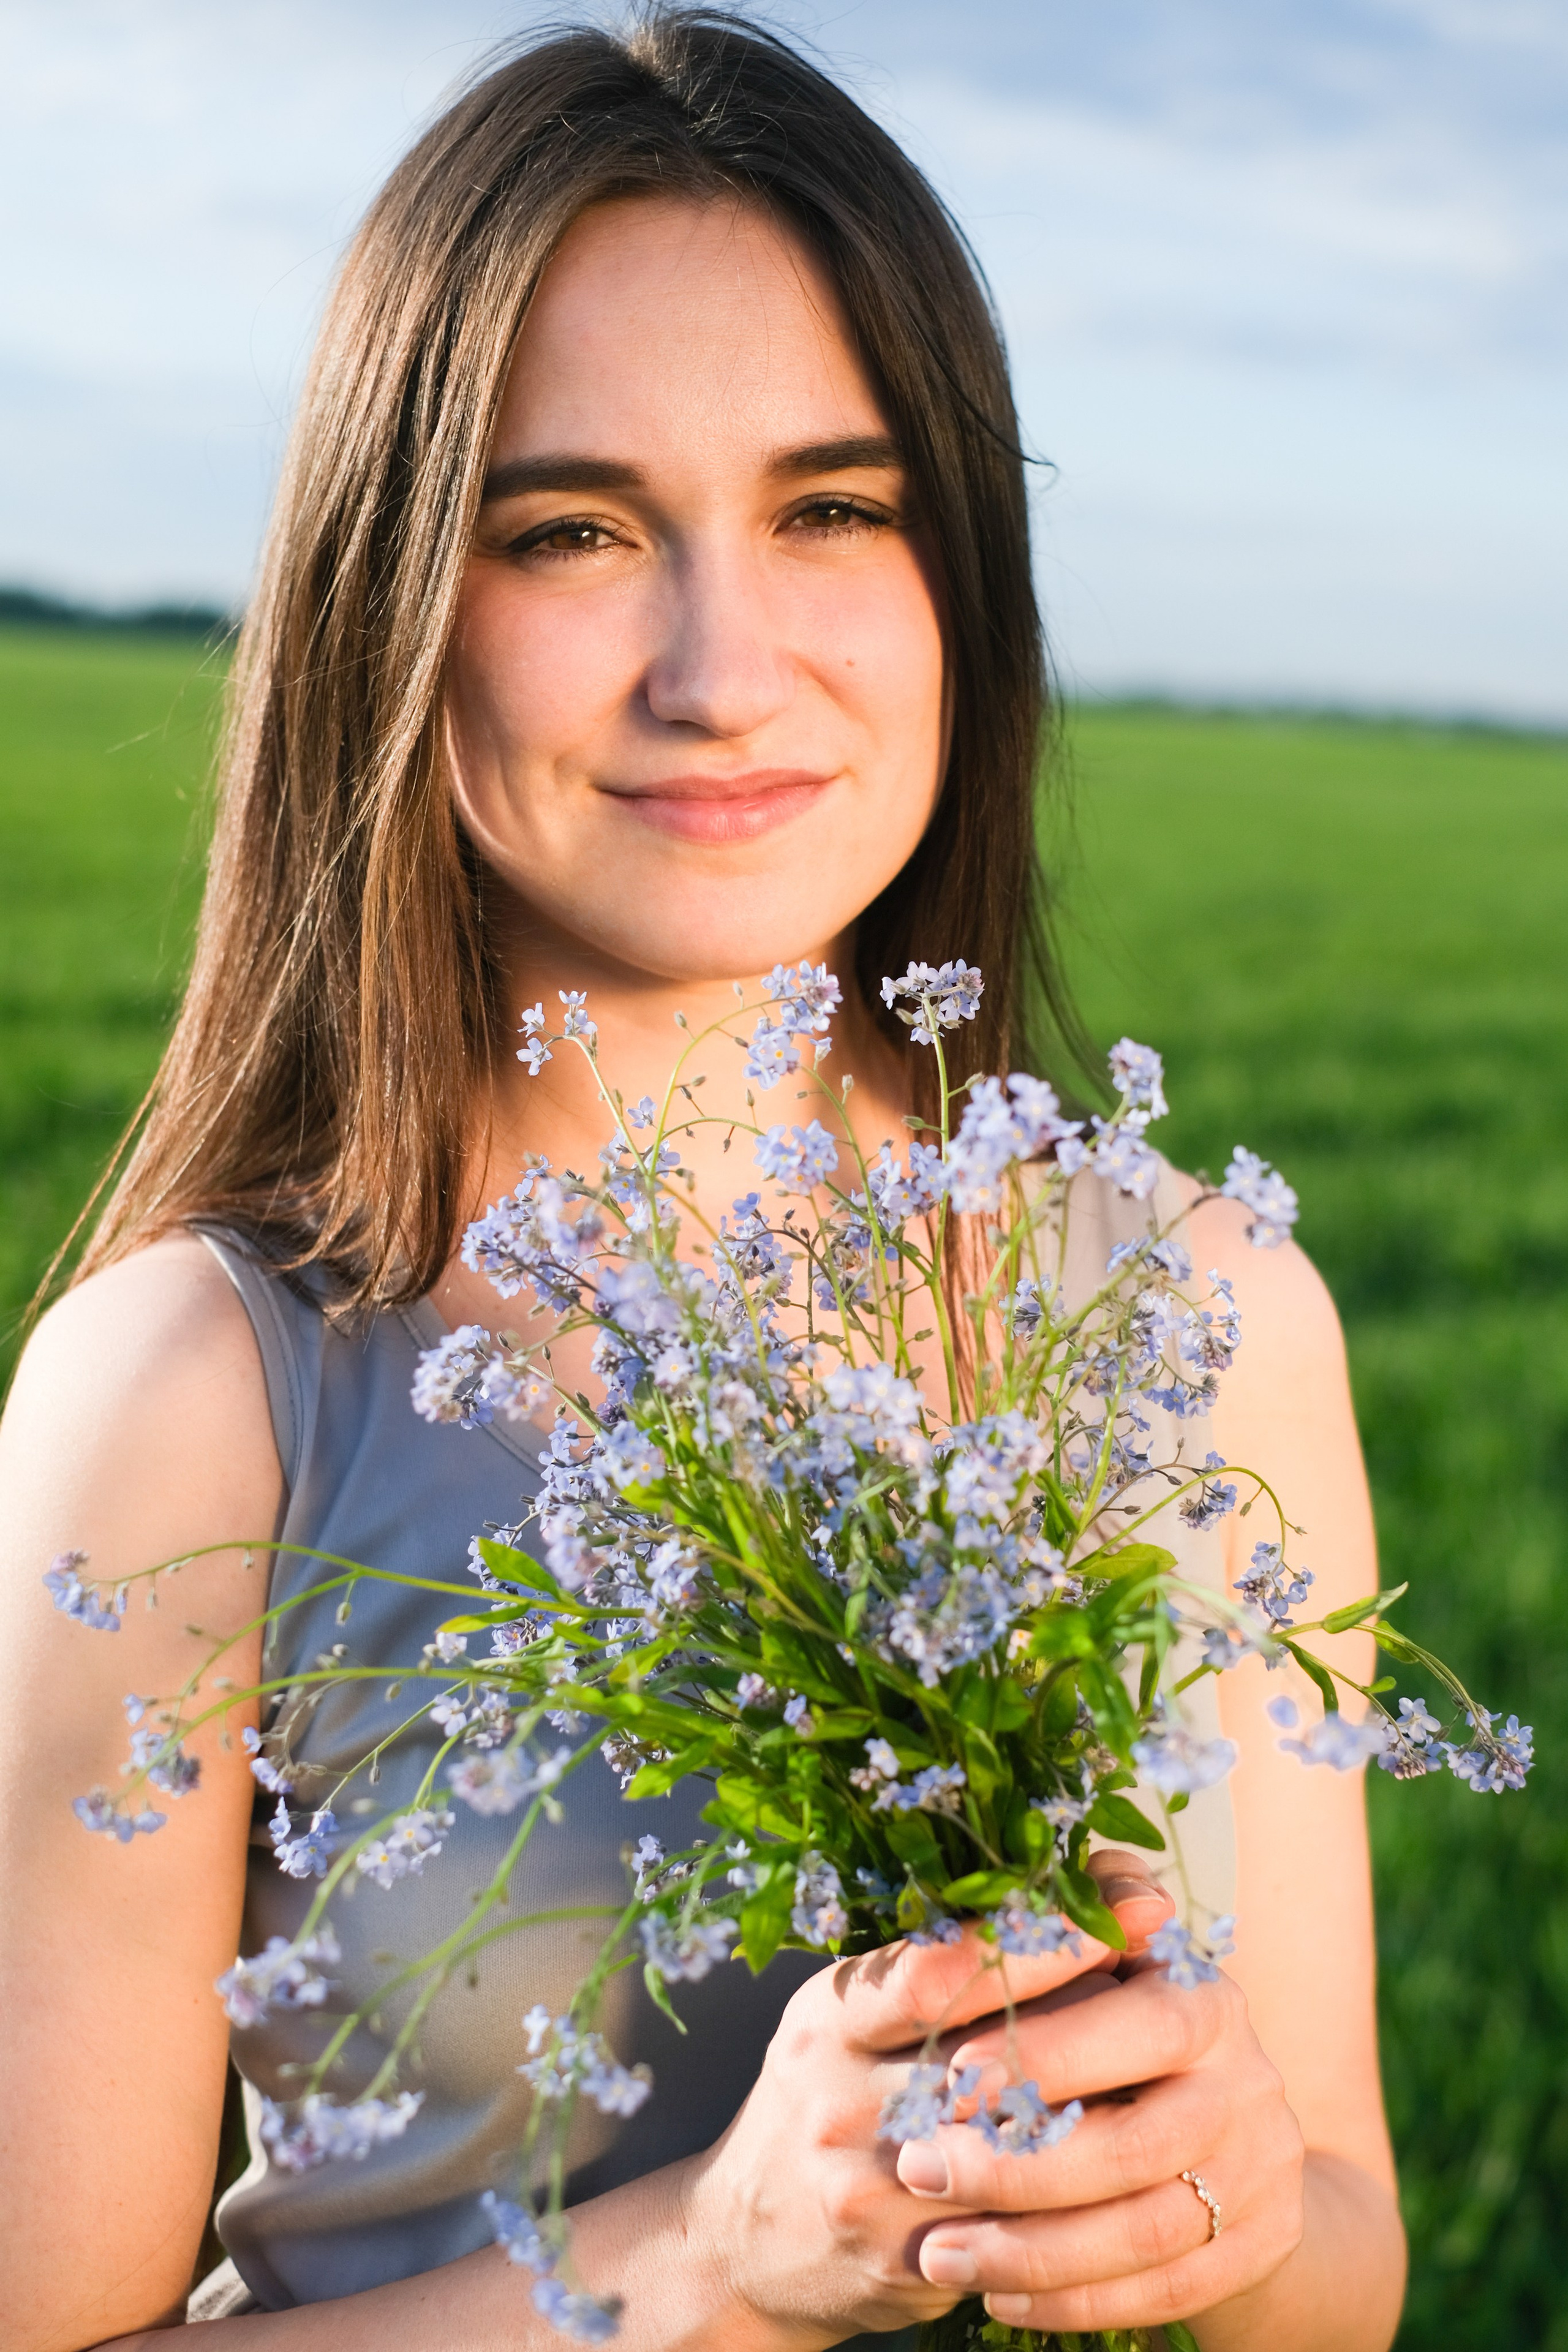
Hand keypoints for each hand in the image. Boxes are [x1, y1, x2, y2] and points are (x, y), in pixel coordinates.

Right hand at [682, 1866, 1166, 2347]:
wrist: (744, 2242)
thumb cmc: (821, 2096)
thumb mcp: (849, 2012)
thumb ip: (934, 1962)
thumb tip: (1060, 1889)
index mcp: (831, 2022)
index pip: (943, 1971)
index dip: (1043, 1940)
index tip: (1126, 1913)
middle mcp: (843, 2105)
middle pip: (993, 2063)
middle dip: (1096, 2028)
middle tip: (1183, 1993)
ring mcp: (871, 2196)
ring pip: (1019, 2158)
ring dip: (1102, 2117)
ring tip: (1172, 2079)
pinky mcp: (904, 2271)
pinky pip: (1014, 2236)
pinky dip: (1078, 2202)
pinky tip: (1131, 2172)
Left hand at [900, 1851, 1306, 2339]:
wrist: (1219, 2126)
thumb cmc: (1114, 2023)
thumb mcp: (1098, 1961)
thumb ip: (1063, 1924)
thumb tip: (1022, 1911)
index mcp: (1207, 1998)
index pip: (1142, 2023)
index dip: (1048, 2053)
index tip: (950, 2074)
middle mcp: (1248, 2082)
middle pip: (1135, 2144)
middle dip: (1014, 2167)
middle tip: (916, 2169)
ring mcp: (1263, 2171)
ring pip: (1145, 2231)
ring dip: (1030, 2250)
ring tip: (938, 2251)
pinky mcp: (1261, 2246)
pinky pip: (1165, 2291)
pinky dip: (1074, 2299)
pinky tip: (997, 2294)